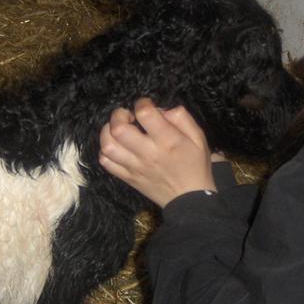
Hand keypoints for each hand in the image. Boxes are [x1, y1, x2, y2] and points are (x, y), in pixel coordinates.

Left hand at [98, 98, 215, 207]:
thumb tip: (161, 109)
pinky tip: (116, 146)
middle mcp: (148, 154)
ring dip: (108, 132)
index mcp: (168, 141)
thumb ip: (181, 118)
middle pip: (119, 129)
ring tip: (117, 129)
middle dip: (118, 115)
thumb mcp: (198, 137)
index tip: (145, 104)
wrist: (191, 199)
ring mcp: (135, 167)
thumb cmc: (195, 165)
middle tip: (127, 116)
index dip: (142, 103)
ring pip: (108, 146)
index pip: (145, 114)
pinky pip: (106, 163)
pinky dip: (105, 151)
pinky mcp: (128, 178)